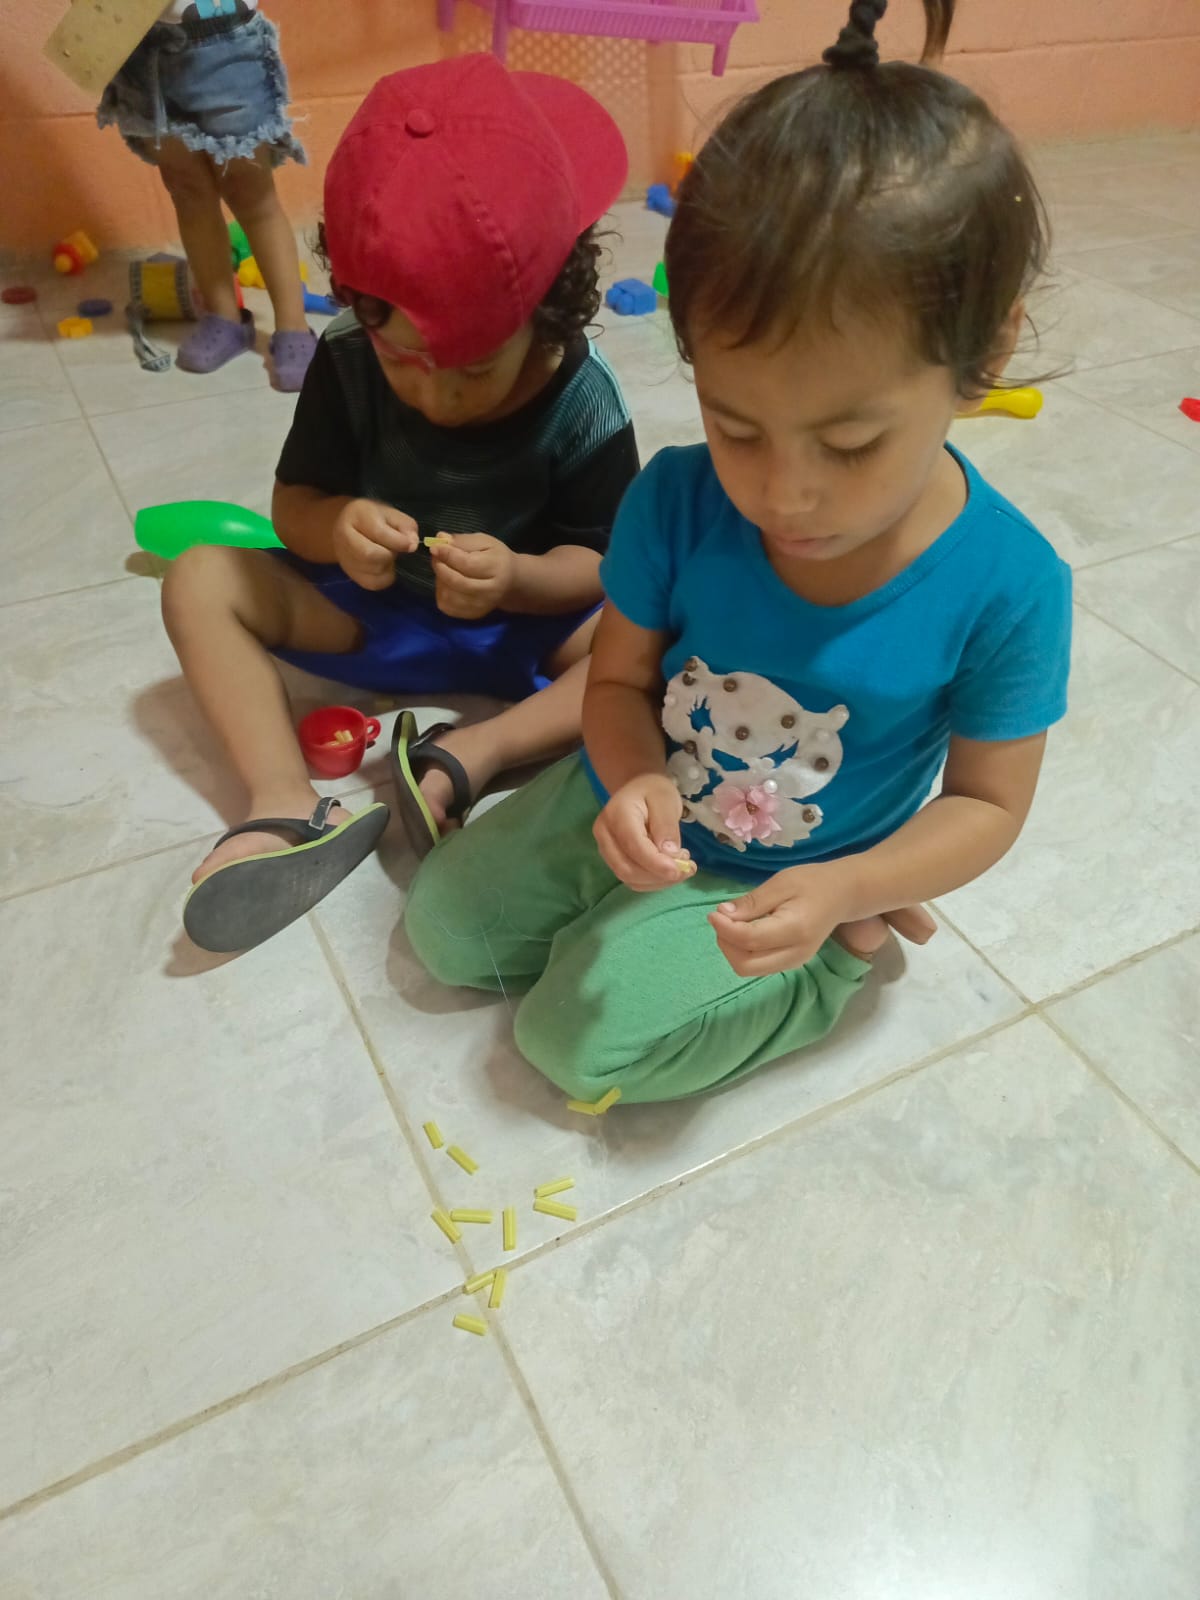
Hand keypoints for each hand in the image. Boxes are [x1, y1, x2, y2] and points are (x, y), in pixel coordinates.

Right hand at [332, 499, 417, 589]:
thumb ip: (405, 525)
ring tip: (387, 555)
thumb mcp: (392, 514)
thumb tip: (412, 544)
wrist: (348, 527)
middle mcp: (344, 537)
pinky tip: (384, 565)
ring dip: (388, 565)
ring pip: (373, 571)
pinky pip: (374, 583)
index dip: (399, 541)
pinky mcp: (351, 575)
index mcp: (357, 515)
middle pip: (370, 555)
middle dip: (389, 554)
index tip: (411, 544)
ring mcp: (345, 558)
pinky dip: (385, 577)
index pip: (378, 532)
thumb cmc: (373, 518)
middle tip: (395, 549)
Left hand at [430, 533, 515, 619]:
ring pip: (449, 596)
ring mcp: (481, 606)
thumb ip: (462, 541)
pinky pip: (447, 606)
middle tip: (435, 557)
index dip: (448, 555)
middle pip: (457, 582)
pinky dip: (441, 593)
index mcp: (496, 568)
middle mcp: (490, 591)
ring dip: (440, 581)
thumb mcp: (484, 542)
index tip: (435, 547)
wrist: (511, 582)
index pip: (467, 564)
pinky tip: (446, 583)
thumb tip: (440, 538)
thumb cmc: (495, 558)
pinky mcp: (472, 614)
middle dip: (440, 568)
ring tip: (443, 569)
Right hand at [594, 773, 695, 892]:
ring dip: (658, 880)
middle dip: (659, 875)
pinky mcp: (613, 860)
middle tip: (687, 868)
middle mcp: (604, 834)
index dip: (656, 863)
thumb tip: (669, 855)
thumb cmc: (653, 791)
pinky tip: (668, 869)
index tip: (680, 870)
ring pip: (629, 878)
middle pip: (627, 868)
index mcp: (616, 814)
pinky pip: (632, 880)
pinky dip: (653, 881)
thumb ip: (666, 826)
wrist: (639, 790)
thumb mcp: (665, 800)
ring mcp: (606, 849)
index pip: (633, 846)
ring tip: (681, 866)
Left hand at [708, 862, 857, 976]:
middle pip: (745, 965)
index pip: (749, 940)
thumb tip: (722, 915)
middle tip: (721, 918)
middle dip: (725, 944)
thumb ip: (752, 902)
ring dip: (732, 949)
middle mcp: (795, 954)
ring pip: (749, 969)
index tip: (713, 912)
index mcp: (795, 930)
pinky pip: (757, 965)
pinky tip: (744, 930)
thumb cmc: (813, 882)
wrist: (843, 895)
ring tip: (732, 922)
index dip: (724, 929)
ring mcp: (794, 962)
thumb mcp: (781, 883)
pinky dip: (743, 951)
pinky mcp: (790, 963)